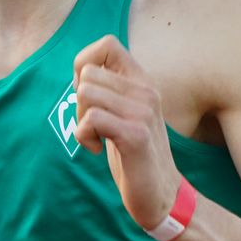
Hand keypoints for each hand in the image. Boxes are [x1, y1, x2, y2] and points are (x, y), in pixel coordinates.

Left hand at [70, 35, 181, 229]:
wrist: (162, 196)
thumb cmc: (135, 155)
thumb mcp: (125, 113)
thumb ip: (111, 89)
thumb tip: (80, 70)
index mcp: (143, 82)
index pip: (108, 44)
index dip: (85, 64)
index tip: (89, 94)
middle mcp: (146, 91)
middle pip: (87, 73)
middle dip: (79, 101)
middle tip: (93, 126)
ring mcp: (143, 112)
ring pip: (85, 93)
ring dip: (80, 119)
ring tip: (97, 137)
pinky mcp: (135, 136)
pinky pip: (91, 118)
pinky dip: (84, 136)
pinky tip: (96, 150)